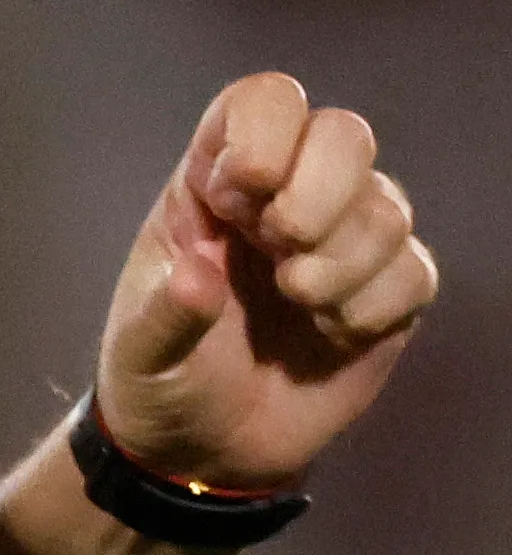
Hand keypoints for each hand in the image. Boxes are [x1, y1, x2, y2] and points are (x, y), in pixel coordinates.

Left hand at [99, 72, 436, 492]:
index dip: (268, 128)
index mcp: (215, 186)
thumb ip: (165, 316)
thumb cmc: (160, 382)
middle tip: (282, 249)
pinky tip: (330, 335)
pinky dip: (373, 306)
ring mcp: (343, 241)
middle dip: (322, 191)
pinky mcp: (386, 293)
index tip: (247, 188)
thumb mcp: (141, 354)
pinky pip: (414, 272)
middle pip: (345, 134)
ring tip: (298, 304)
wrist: (202, 452)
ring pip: (386, 207)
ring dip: (343, 261)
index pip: (261, 103)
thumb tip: (200, 277)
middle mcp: (287, 198)